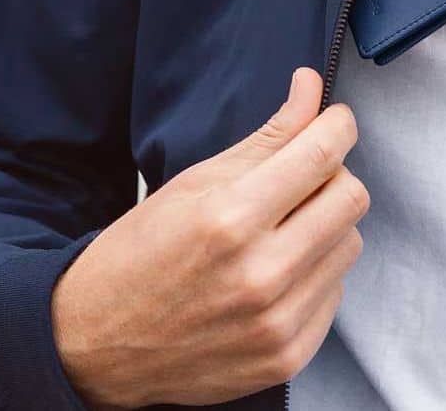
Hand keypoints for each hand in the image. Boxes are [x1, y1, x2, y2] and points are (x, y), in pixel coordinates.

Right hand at [51, 69, 367, 407]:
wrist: (93, 346)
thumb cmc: (141, 254)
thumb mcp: (196, 182)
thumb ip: (269, 136)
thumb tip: (313, 87)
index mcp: (229, 218)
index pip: (322, 155)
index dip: (339, 126)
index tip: (335, 120)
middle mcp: (260, 274)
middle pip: (351, 198)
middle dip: (334, 176)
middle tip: (302, 177)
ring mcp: (277, 323)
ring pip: (350, 244)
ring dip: (326, 226)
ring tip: (280, 231)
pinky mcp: (287, 358)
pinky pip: (336, 293)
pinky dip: (315, 274)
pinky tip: (275, 274)